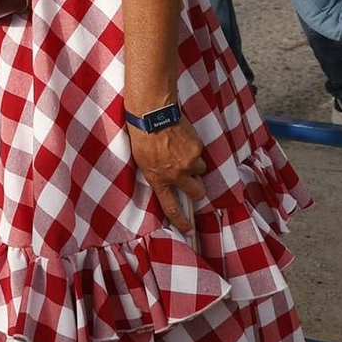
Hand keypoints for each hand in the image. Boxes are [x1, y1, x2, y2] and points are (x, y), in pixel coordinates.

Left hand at [126, 115, 205, 236]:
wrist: (152, 112)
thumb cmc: (141, 134)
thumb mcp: (142, 160)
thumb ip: (156, 174)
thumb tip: (165, 180)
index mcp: (158, 179)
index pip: (171, 208)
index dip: (181, 221)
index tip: (189, 230)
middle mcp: (176, 175)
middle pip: (197, 192)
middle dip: (197, 189)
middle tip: (192, 181)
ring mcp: (189, 162)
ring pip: (200, 169)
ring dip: (194, 163)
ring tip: (181, 149)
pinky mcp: (197, 148)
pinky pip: (200, 152)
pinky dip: (193, 147)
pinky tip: (182, 137)